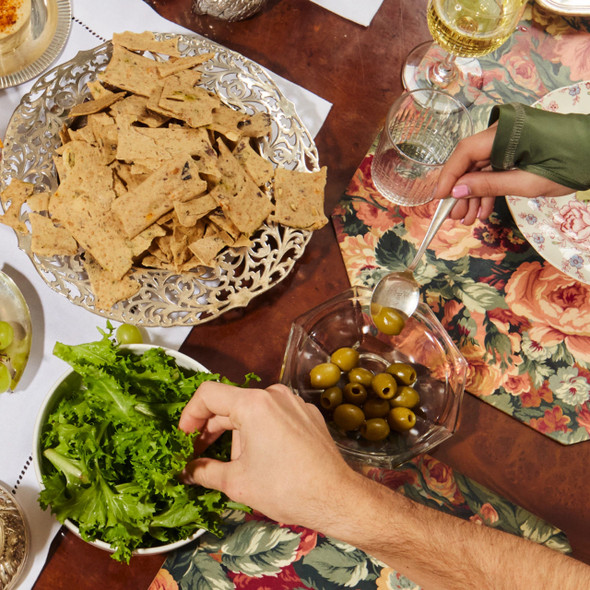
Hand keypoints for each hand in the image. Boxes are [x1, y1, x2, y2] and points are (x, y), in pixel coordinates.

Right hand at [179, 382, 359, 527]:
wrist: (335, 497)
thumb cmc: (287, 489)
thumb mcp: (236, 482)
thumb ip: (203, 472)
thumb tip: (186, 472)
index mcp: (254, 403)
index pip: (209, 393)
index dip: (190, 414)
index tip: (184, 437)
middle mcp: (275, 394)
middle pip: (230, 403)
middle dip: (211, 429)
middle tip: (198, 454)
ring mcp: (294, 402)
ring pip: (252, 410)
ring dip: (236, 433)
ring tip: (234, 464)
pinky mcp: (307, 414)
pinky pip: (273, 415)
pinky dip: (259, 431)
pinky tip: (260, 458)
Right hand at [435, 123, 572, 223]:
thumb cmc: (570, 165)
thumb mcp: (527, 182)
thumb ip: (489, 185)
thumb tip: (457, 192)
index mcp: (504, 132)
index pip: (464, 152)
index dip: (448, 176)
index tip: (439, 198)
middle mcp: (502, 132)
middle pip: (469, 162)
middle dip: (461, 191)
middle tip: (456, 217)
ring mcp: (508, 140)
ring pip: (480, 167)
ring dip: (474, 194)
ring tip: (470, 219)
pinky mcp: (515, 148)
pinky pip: (493, 167)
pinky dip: (488, 188)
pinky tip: (485, 210)